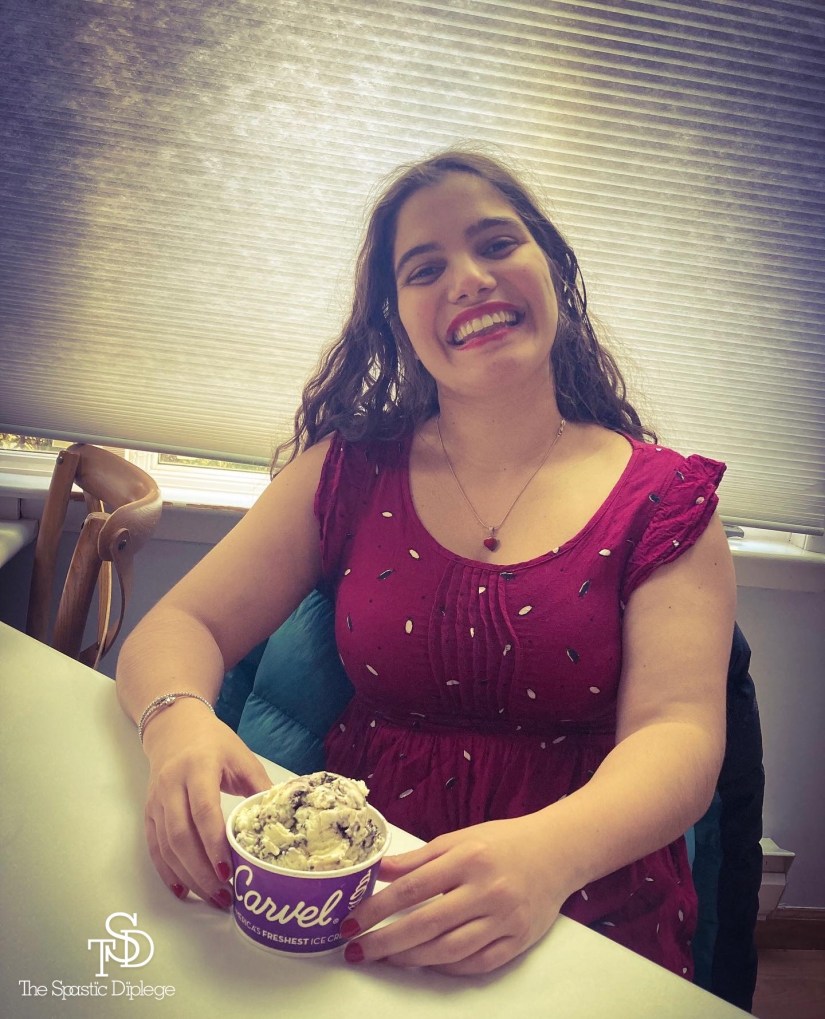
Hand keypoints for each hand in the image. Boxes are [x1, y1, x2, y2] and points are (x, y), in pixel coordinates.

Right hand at [141, 702, 270, 906]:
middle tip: (224, 895)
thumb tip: (283, 820)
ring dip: (188, 876)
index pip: (203, 811)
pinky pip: (154, 847)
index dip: (214, 844)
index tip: (229, 870)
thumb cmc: (214, 742)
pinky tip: (183, 889)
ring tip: (212, 897)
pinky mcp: (149, 811)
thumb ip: (260, 788)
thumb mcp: (242, 758)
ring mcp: (157, 800)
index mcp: (198, 768)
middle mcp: (172, 785)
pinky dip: (167, 871)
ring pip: (166, 846)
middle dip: (202, 871)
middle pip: (181, 836)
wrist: (174, 727)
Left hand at [341, 815, 572, 974]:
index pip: (411, 889)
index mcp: (468, 858)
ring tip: (387, 957)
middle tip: (357, 949)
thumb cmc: (503, 842)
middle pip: (426, 925)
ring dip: (411, 958)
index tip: (351, 922)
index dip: (376, 908)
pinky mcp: (518, 941)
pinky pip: (476, 964)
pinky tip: (427, 963)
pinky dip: (447, 968)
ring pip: (449, 950)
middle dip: (385, 941)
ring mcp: (504, 919)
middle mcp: (486, 890)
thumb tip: (379, 870)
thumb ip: (419, 857)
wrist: (557, 851)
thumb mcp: (460, 838)